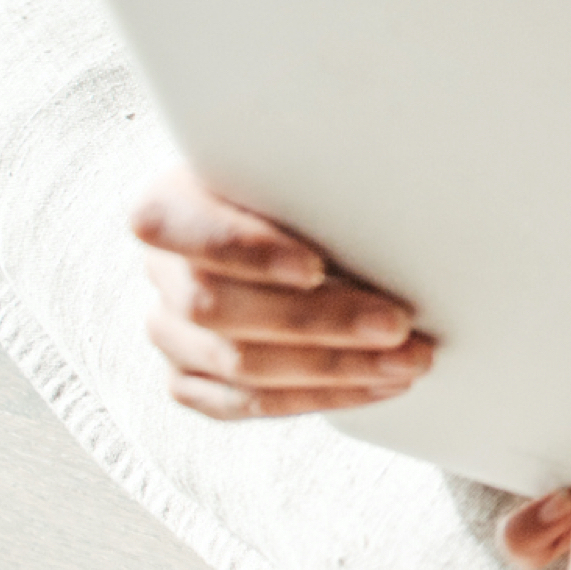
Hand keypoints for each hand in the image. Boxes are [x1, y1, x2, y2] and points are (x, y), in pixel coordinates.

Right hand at [130, 164, 431, 417]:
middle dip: (318, 322)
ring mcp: (172, 332)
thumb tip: (399, 191)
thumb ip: (317, 179)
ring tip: (406, 361)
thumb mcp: (302, 165)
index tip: (314, 267)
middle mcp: (164, 272)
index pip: (181, 228)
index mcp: (171, 205)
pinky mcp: (192, 378)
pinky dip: (319, 398)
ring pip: (239, 366)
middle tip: (395, 325)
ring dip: (333, 369)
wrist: (287, 220)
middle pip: (219, 309)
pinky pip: (246, 404)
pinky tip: (377, 386)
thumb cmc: (301, 185)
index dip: (244, 252)